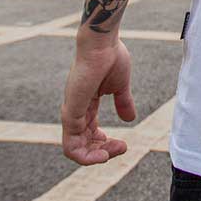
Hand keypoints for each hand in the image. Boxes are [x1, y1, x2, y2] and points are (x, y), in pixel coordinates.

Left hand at [61, 38, 136, 164]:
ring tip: (111, 155)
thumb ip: (123, 102)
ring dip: (94, 158)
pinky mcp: (70, 112)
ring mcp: (71, 112)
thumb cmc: (110, 57)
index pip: (90, 133)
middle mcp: (75, 110)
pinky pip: (71, 145)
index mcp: (86, 104)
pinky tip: (104, 154)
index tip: (124, 143)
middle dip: (102, 152)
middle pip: (83, 143)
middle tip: (122, 148)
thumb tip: (130, 119)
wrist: (102, 43)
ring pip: (75, 149)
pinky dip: (85, 156)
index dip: (106, 143)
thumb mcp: (120, 85)